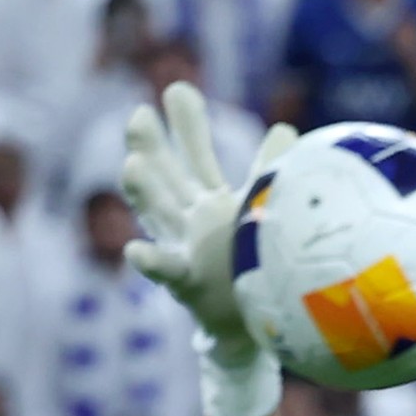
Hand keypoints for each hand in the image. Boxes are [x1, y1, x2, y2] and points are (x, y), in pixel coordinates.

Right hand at [120, 81, 293, 360]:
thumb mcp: (256, 212)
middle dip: (150, 146)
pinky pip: (166, 271)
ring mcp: (183, 249)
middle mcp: (188, 220)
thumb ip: (266, 171)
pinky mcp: (186, 283)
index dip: (186, 124)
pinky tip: (134, 251)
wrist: (249, 326)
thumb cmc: (250, 265)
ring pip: (157, 215)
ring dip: (143, 191)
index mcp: (207, 201)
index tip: (177, 89)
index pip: (194, 155)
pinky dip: (150, 261)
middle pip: (165, 176)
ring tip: (131, 167)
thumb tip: (284, 127)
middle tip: (138, 114)